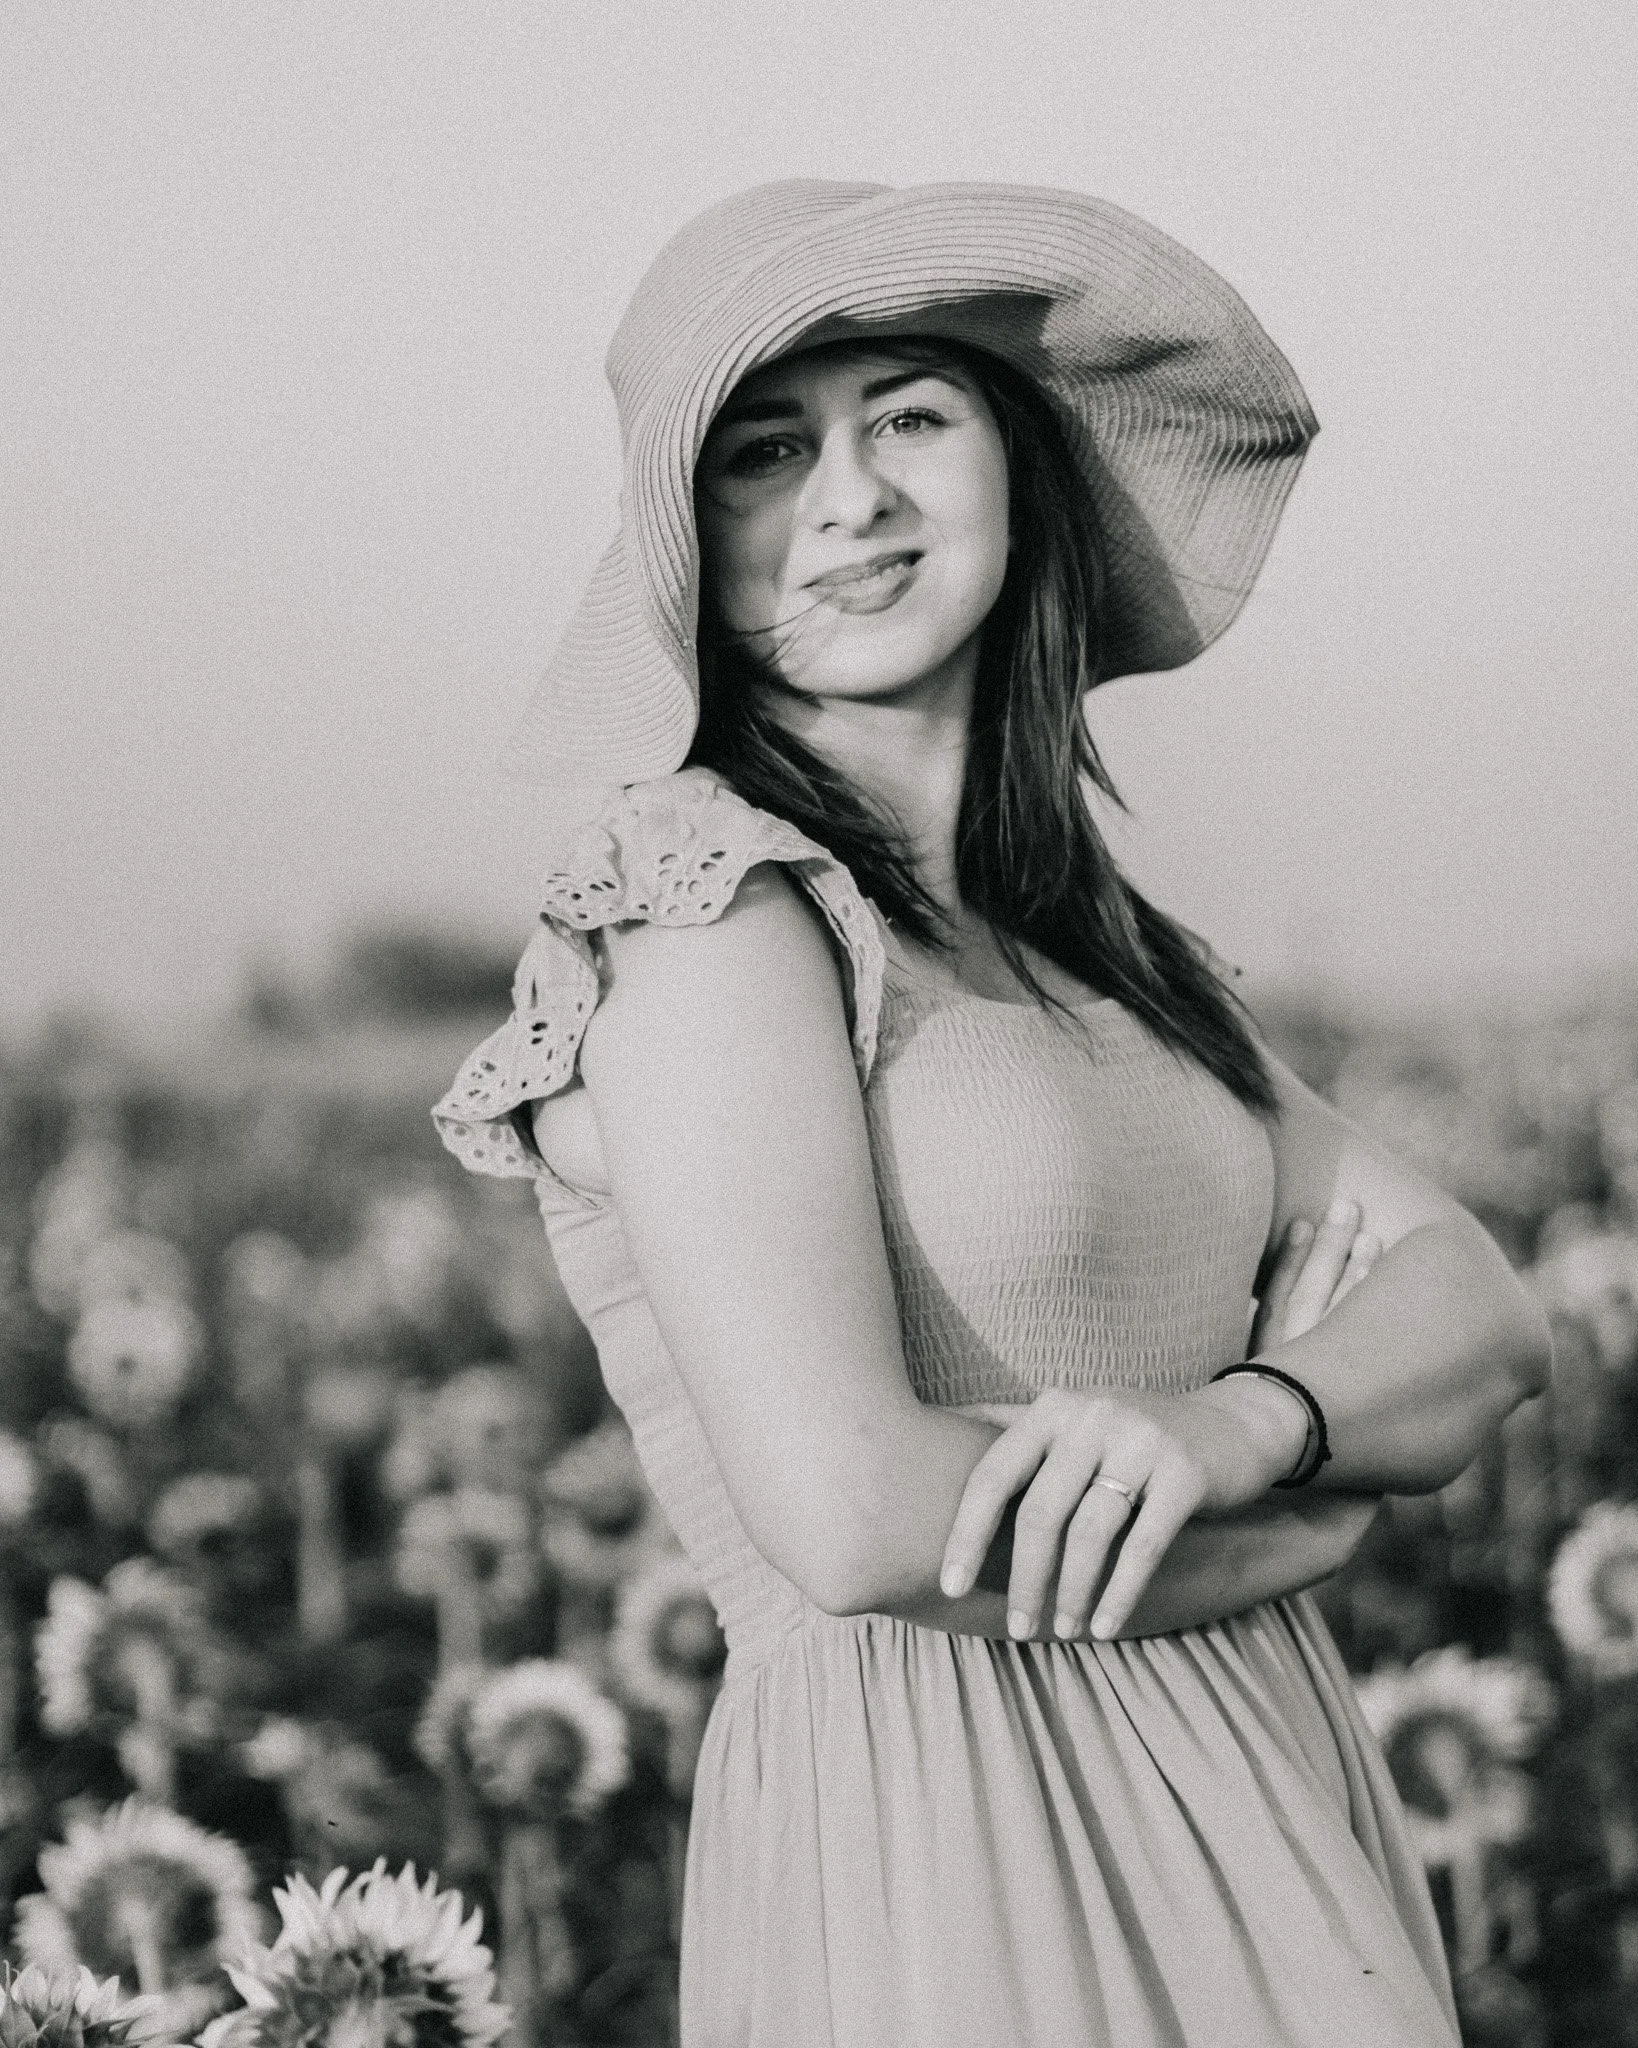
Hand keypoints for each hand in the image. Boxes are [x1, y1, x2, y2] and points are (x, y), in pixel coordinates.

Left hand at [942, 1203, 1382, 1642]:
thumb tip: (938, 1451)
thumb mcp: (1077, 1423)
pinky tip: (1106, 1627)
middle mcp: (1092, 1416)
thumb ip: (1018, 1435)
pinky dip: (1120, 1593)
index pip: (993, 1474)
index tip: (949, 1587)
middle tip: (1018, 1628)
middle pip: (1040, 1512)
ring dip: (1072, 1593)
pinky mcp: (1186, 1472)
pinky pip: (1143, 1546)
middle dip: (1024, 1579)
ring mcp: (1142, 1440)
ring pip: (1090, 1534)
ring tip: (1063, 1631)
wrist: (1235, 1425)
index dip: (966, 1534)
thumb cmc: (1136, 1438)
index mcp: (1053, 1407)